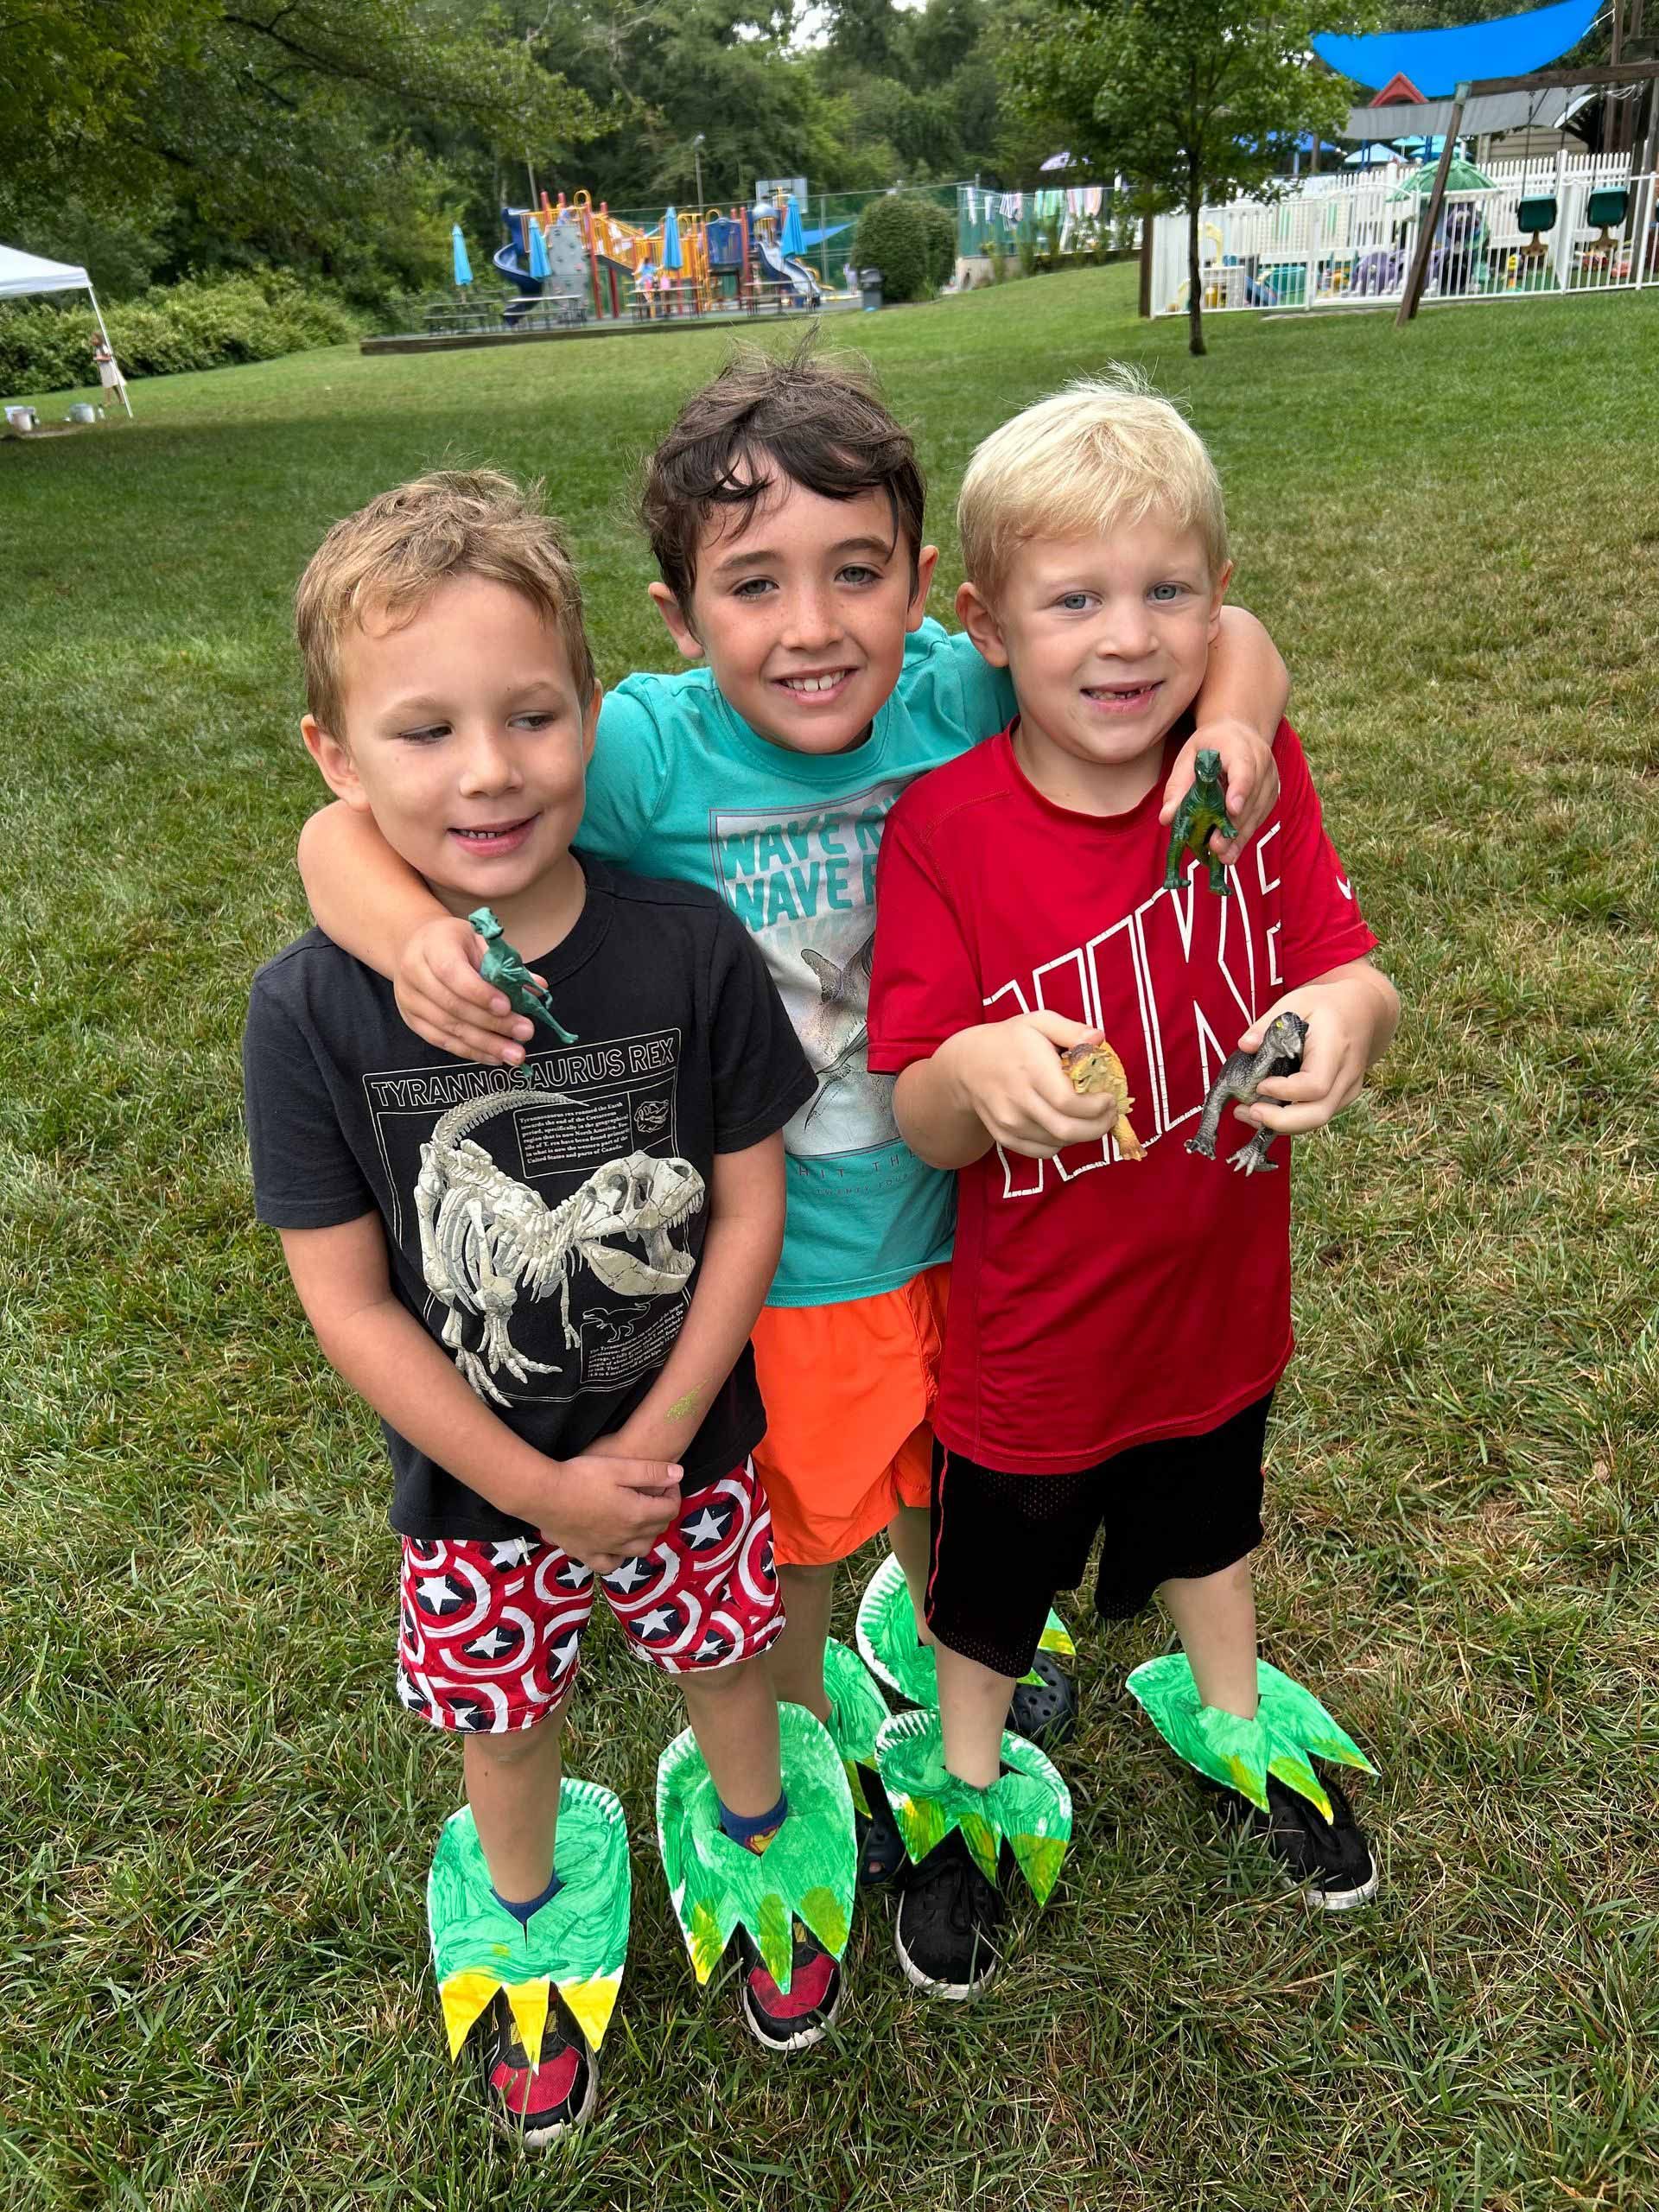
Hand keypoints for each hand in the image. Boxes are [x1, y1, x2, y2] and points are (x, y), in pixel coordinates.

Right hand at [394, 915, 545, 1065]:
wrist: (415, 948)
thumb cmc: (455, 943)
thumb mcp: (481, 942)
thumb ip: (506, 965)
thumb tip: (538, 987)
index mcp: (433, 945)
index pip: (452, 972)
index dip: (479, 992)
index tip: (507, 1006)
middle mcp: (415, 972)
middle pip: (453, 1005)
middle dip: (493, 1023)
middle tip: (525, 1032)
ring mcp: (410, 1000)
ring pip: (448, 1028)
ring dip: (486, 1044)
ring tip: (515, 1053)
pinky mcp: (412, 1021)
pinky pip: (442, 1041)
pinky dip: (471, 1052)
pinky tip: (495, 1057)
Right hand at [538, 1450, 682, 1575]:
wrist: (542, 1494)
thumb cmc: (581, 1476)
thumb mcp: (619, 1466)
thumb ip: (651, 1471)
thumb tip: (678, 1474)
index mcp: (636, 1515)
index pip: (670, 1509)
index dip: (673, 1493)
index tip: (666, 1481)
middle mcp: (625, 1537)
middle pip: (658, 1529)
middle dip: (662, 1510)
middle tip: (653, 1494)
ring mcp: (605, 1548)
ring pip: (639, 1549)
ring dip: (646, 1534)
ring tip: (638, 1517)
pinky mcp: (586, 1553)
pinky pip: (610, 1564)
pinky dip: (619, 1556)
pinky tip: (615, 1545)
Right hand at [940, 1011, 1124, 1159]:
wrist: (967, 1066)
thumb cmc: (1010, 1041)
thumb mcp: (1039, 1022)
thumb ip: (1070, 1030)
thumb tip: (1099, 1039)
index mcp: (1030, 1069)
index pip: (1068, 1101)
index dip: (1097, 1106)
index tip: (1109, 1098)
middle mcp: (1017, 1100)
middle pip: (1067, 1129)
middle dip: (1099, 1127)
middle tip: (1110, 1114)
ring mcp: (1009, 1122)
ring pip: (1058, 1142)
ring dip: (1083, 1134)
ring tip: (1092, 1117)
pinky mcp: (1005, 1137)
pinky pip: (1043, 1152)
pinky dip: (1062, 1143)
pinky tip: (1067, 1124)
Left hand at [1159, 718, 1280, 862]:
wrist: (1238, 732)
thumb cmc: (1209, 746)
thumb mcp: (1187, 758)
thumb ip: (1177, 787)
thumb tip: (1167, 818)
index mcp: (1238, 746)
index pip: (1243, 768)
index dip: (1240, 789)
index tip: (1232, 810)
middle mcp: (1261, 761)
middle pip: (1252, 796)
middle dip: (1234, 824)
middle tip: (1217, 847)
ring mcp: (1270, 778)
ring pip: (1258, 810)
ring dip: (1240, 836)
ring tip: (1223, 857)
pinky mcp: (1272, 793)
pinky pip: (1260, 816)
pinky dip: (1245, 834)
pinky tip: (1231, 851)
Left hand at [1232, 976, 1383, 1138]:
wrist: (1362, 1012)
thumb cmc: (1326, 1007)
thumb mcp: (1296, 1001)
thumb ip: (1268, 1023)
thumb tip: (1244, 1045)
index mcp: (1335, 1048)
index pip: (1315, 1084)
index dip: (1285, 1091)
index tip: (1260, 1085)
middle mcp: (1346, 1074)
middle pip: (1319, 1114)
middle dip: (1281, 1121)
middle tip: (1247, 1111)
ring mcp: (1348, 1089)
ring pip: (1317, 1120)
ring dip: (1281, 1124)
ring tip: (1247, 1113)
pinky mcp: (1343, 1097)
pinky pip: (1317, 1114)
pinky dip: (1291, 1119)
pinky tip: (1267, 1109)